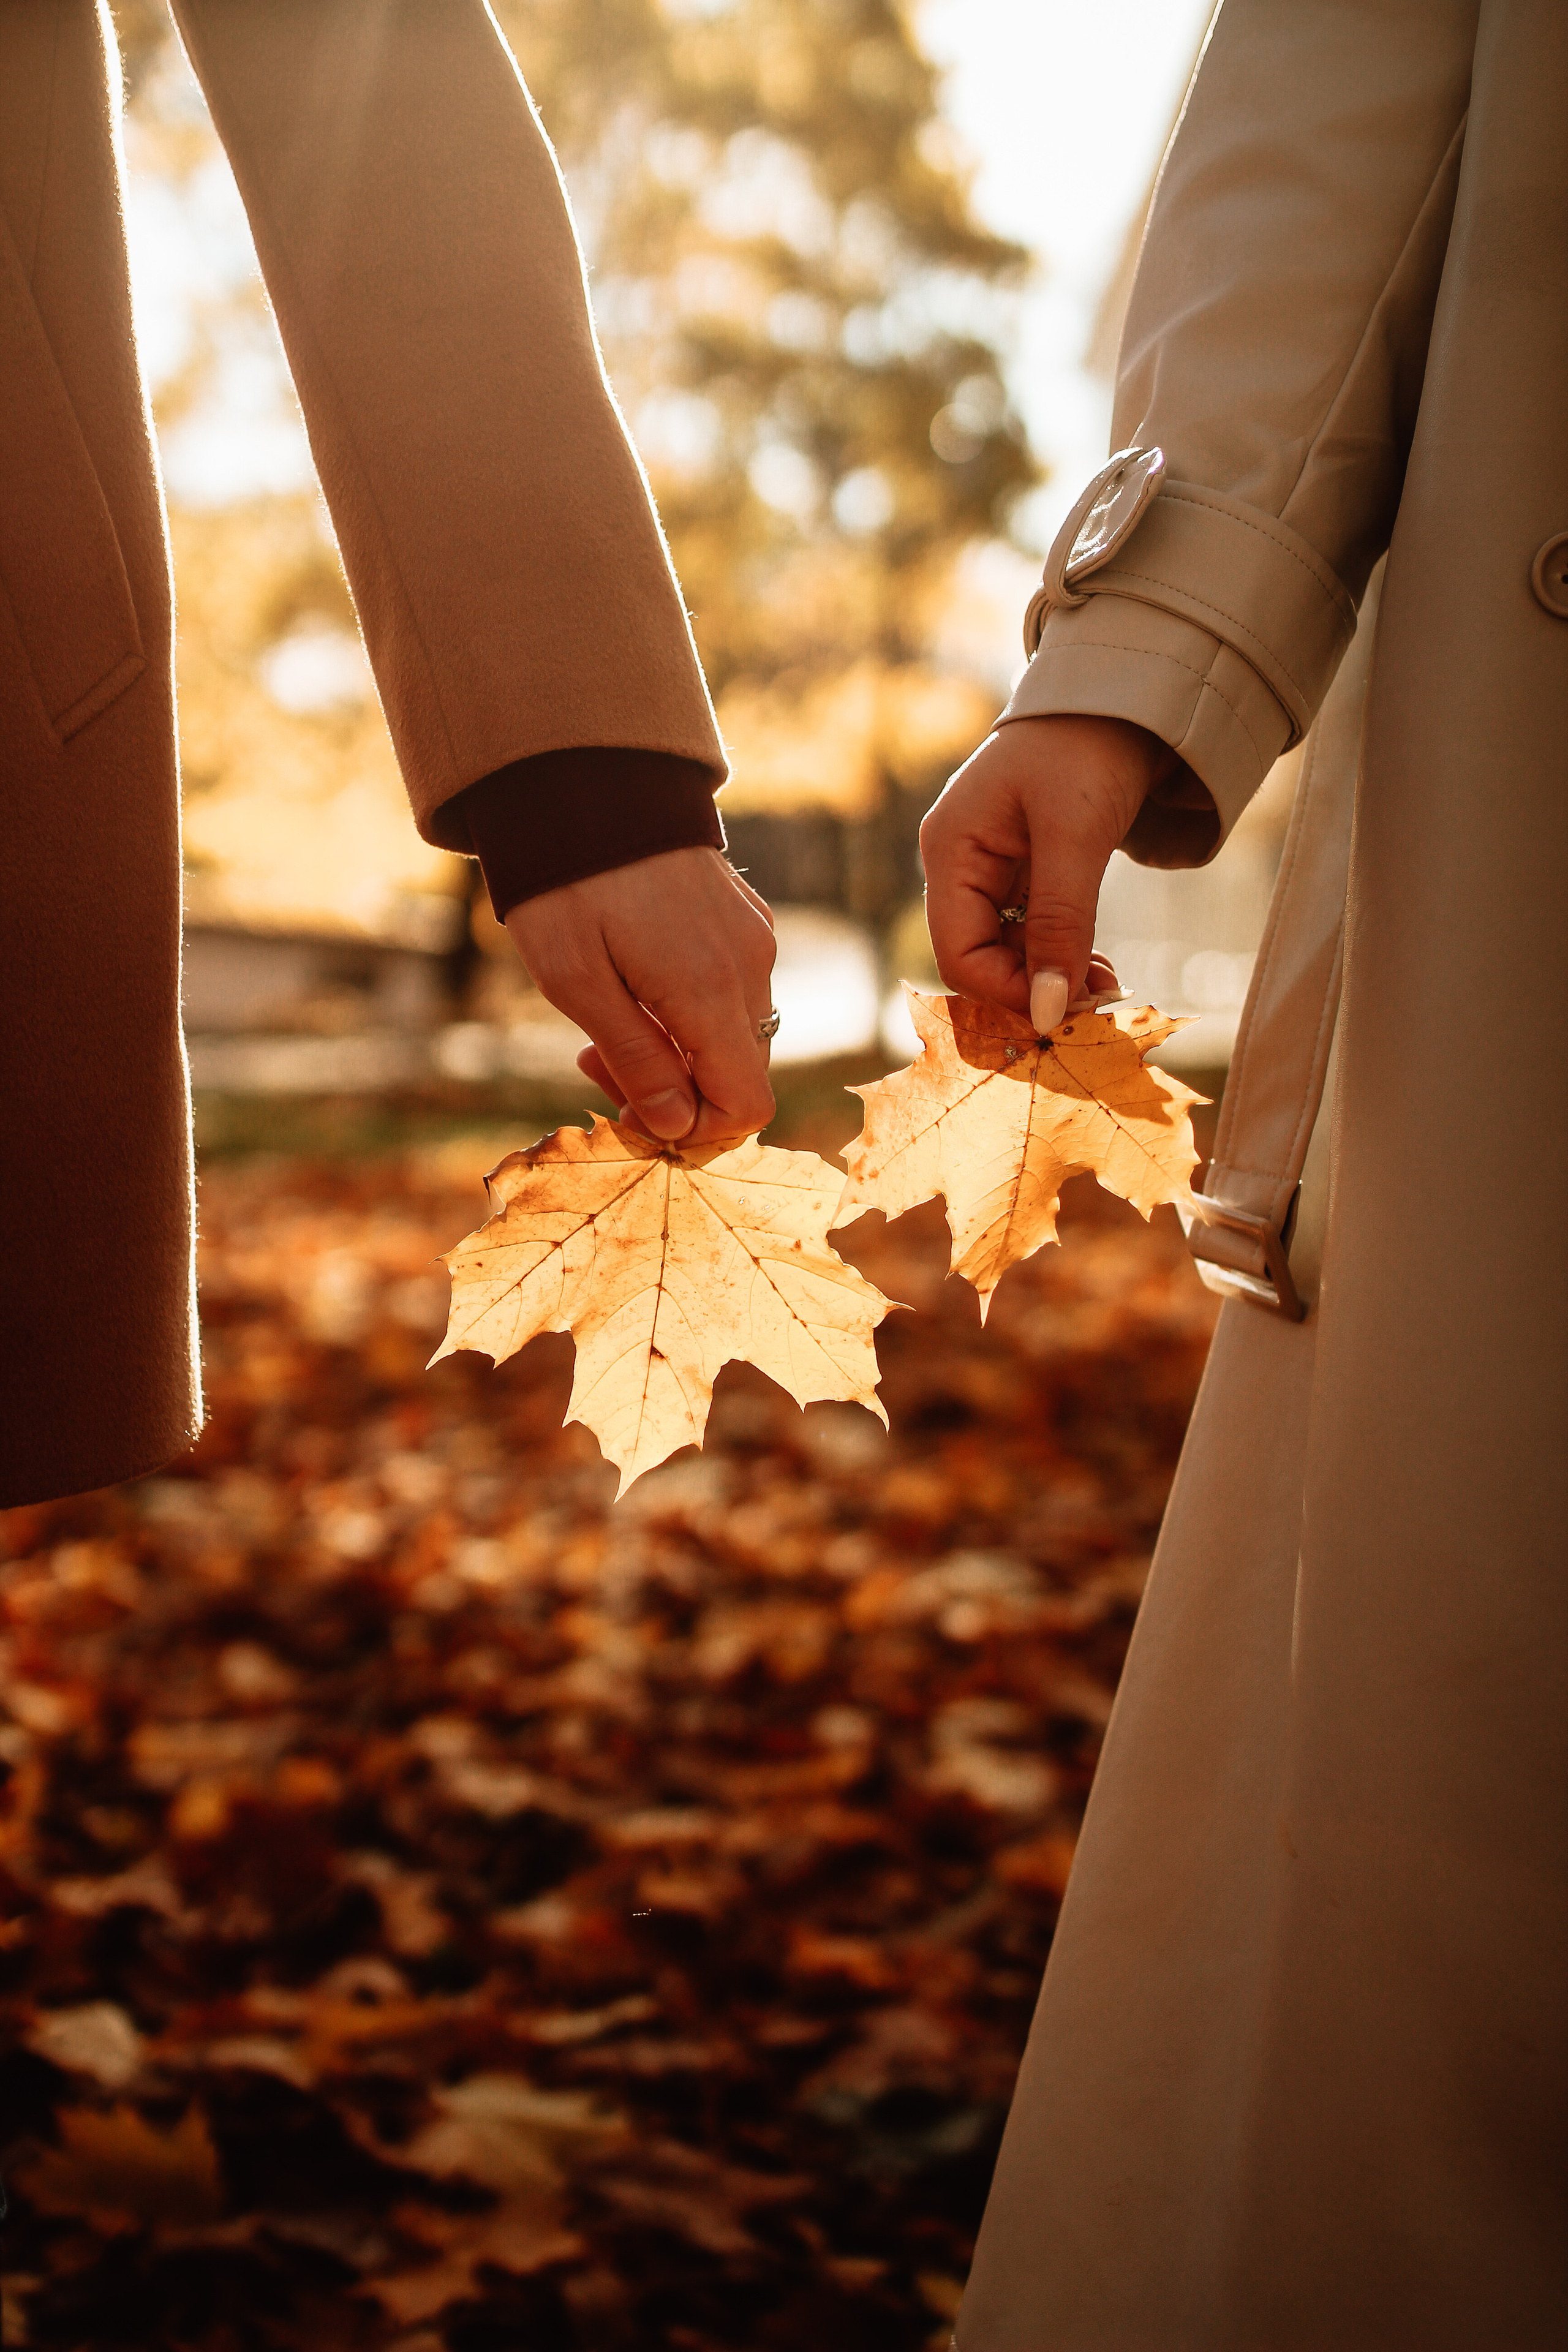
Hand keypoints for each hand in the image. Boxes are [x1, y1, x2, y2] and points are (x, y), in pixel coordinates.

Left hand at [504, 846, 777, 1146]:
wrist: (583, 779)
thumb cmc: (565, 882)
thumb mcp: (576, 981)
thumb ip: (634, 1058)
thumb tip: (675, 1126)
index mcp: (710, 991)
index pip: (747, 1107)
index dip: (694, 1131)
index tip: (629, 1106)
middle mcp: (750, 967)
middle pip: (743, 1076)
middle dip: (677, 1091)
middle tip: (596, 1058)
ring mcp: (754, 938)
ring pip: (737, 1036)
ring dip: (681, 1050)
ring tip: (608, 1013)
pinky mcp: (746, 918)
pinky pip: (735, 992)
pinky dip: (692, 1010)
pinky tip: (636, 980)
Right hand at [919, 715, 1175, 1031]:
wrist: (1126, 696)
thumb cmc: (1089, 749)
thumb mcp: (1075, 838)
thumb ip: (1059, 925)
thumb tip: (1046, 1012)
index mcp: (950, 850)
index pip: (958, 954)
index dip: (1006, 993)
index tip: (1064, 1011)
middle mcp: (959, 863)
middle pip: (979, 958)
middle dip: (1033, 988)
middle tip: (1096, 1004)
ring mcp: (990, 867)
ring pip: (1009, 952)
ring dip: (1053, 976)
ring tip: (1107, 987)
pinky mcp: (1024, 870)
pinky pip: (1032, 932)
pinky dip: (1063, 954)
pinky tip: (1098, 966)